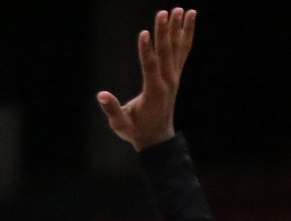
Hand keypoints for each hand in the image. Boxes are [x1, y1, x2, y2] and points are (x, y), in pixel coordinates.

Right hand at [97, 8, 195, 151]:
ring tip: (179, 9)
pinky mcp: (176, 74)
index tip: (144, 32)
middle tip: (163, 12)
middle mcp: (168, 82)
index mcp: (153, 92)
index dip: (146, 50)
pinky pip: (183, 51)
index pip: (150, 67)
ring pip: (177, 49)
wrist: (158, 139)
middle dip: (164, 32)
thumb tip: (101, 95)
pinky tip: (189, 18)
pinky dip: (187, 34)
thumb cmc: (136, 131)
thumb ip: (112, 110)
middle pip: (166, 53)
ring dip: (178, 28)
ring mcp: (174, 77)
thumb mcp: (121, 125)